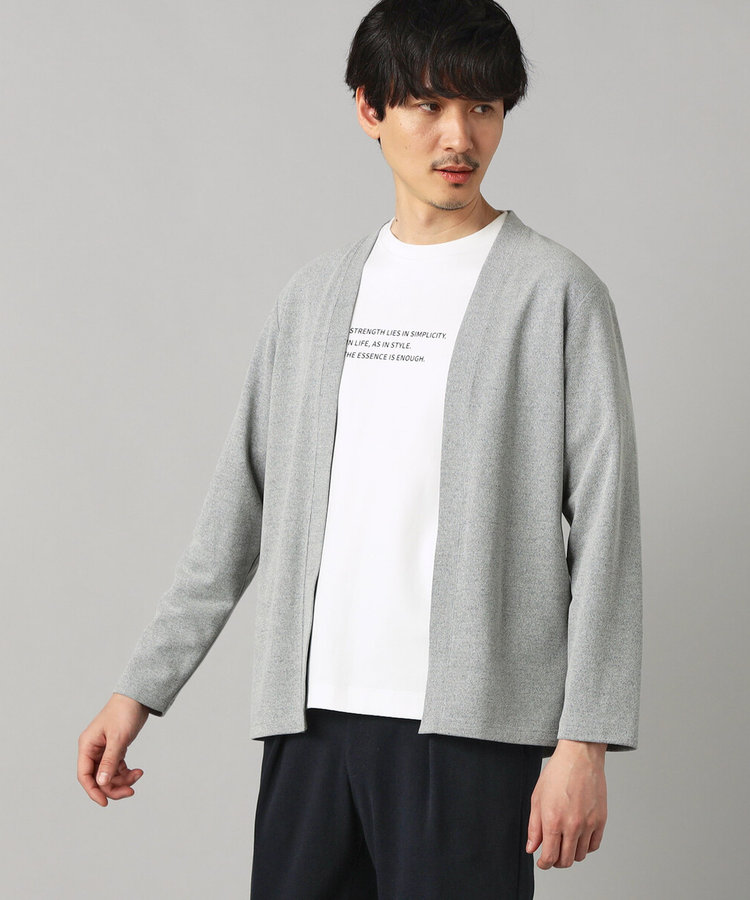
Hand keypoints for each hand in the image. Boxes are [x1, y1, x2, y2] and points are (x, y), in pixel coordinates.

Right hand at [77, 692, 150, 806]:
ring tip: (138, 775)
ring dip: (123, 780)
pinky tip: (138, 771)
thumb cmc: (124, 712)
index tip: (105, 802)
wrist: (138, 698)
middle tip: (131, 791)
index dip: (93, 791)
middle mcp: (93, 749)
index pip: (85, 775)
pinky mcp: (115, 749)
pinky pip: (117, 768)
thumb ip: (110, 761)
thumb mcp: (118, 738)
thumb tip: (102, 783)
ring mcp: (104, 750)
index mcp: (87, 746)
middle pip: (98, 778)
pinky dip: (127, 772)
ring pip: (109, 775)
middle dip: (113, 787)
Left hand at [526, 739, 606, 868]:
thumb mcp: (537, 798)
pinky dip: (585, 847)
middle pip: (565, 861)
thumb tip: (532, 849)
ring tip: (564, 843)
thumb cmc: (556, 774)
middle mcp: (572, 825)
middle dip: (556, 862)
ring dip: (571, 854)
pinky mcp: (600, 820)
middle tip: (552, 855)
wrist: (580, 757)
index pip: (549, 857)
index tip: (542, 862)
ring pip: (580, 856)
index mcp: (553, 820)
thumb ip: (534, 826)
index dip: (543, 864)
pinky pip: (594, 846)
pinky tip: (578, 838)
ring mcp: (588, 824)